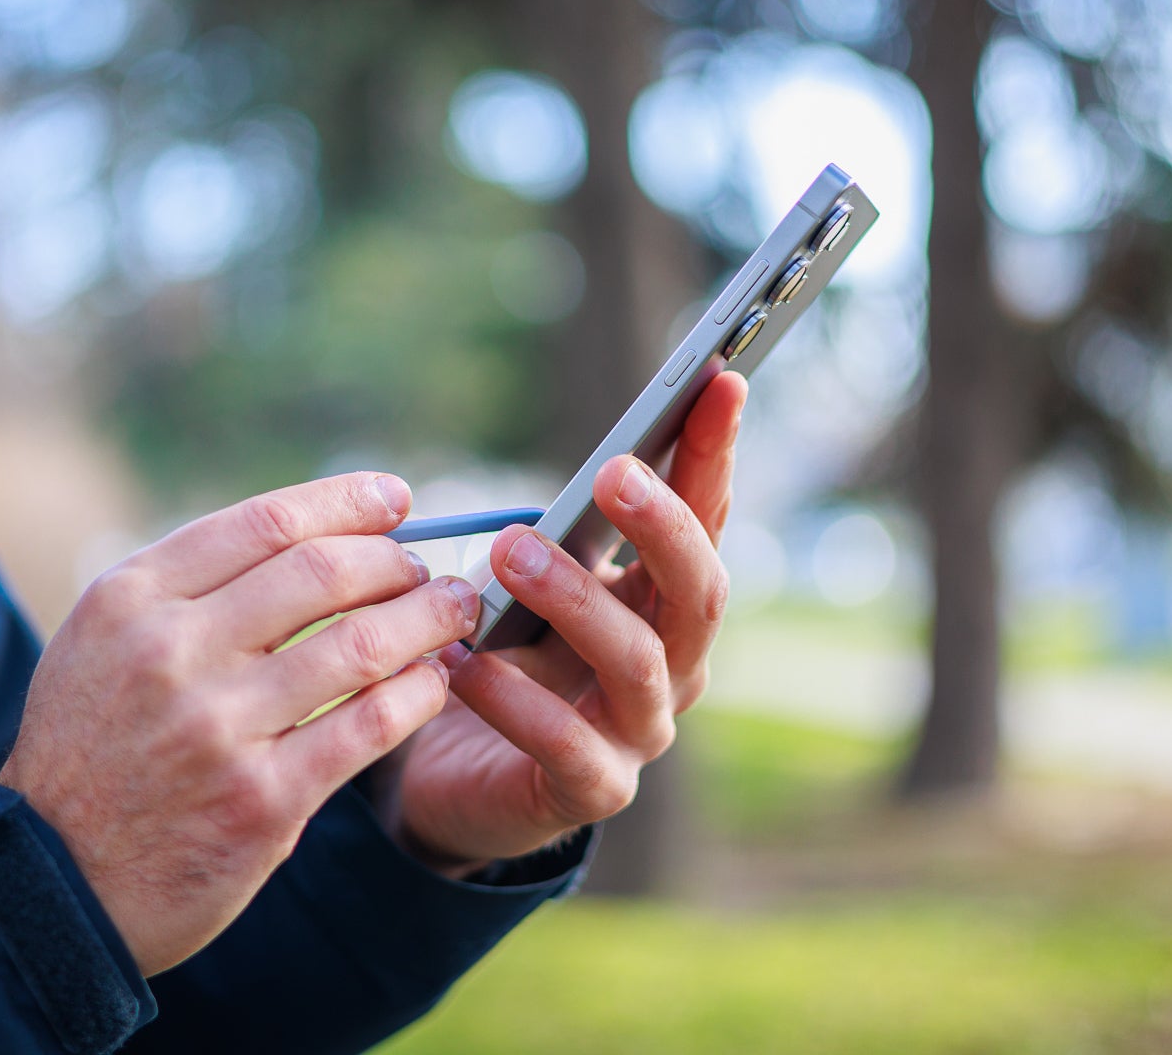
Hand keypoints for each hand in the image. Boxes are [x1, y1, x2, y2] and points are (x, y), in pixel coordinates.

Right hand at [0, 472, 478, 973]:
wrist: (54, 884)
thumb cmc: (93, 749)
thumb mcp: (105, 641)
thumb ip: (189, 587)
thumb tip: (313, 533)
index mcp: (131, 598)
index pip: (266, 523)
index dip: (347, 503)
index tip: (396, 499)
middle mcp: (172, 651)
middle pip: (323, 572)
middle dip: (395, 561)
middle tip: (426, 570)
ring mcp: (219, 727)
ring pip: (360, 645)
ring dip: (426, 619)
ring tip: (453, 613)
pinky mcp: (262, 800)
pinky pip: (369, 726)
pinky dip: (418, 693)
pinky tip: (433, 682)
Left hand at [383, 372, 747, 876]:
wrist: (453, 775)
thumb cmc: (502, 658)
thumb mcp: (528, 585)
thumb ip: (558, 536)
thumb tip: (587, 467)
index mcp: (663, 601)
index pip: (705, 517)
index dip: (713, 453)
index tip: (717, 380)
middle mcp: (673, 664)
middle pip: (699, 590)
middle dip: (663, 526)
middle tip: (613, 472)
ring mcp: (640, 732)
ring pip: (638, 662)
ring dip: (575, 600)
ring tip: (508, 554)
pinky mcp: (593, 790)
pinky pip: (563, 743)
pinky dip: (514, 699)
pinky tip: (464, 661)